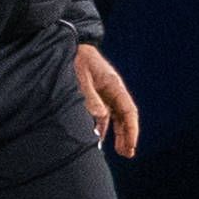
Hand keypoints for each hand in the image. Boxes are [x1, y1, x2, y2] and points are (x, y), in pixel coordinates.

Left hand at [75, 43, 139, 157]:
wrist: (66, 46)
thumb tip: (100, 117)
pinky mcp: (93, 96)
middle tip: (127, 153)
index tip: (130, 145)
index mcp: (114, 85)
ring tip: (119, 151)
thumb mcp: (81, 77)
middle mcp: (112, 91)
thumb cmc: (75, 59)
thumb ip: (90, 97)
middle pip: (124, 117)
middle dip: (127, 135)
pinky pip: (101, 114)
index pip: (128, 111)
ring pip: (113, 118)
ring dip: (116, 134)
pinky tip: (99, 138)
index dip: (131, 130)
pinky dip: (102, 127)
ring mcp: (103, 94)